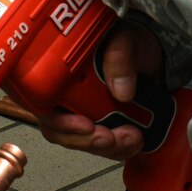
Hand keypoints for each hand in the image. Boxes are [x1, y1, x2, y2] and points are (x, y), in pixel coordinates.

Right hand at [36, 22, 163, 159]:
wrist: (150, 57)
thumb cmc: (129, 43)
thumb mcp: (126, 40)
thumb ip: (120, 57)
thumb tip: (120, 88)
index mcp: (59, 69)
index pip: (40, 101)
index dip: (58, 120)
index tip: (85, 125)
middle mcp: (63, 94)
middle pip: (57, 129)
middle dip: (86, 140)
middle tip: (110, 137)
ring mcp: (79, 112)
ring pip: (78, 142)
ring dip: (104, 148)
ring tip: (130, 137)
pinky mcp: (98, 126)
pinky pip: (97, 147)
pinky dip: (115, 151)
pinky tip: (132, 143)